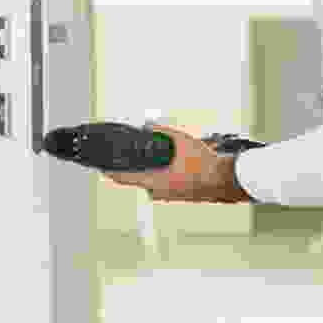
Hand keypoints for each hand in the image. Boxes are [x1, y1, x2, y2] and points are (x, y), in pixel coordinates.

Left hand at [103, 124, 231, 202]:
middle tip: (135, 151)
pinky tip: (173, 162)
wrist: (222, 180)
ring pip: (152, 179)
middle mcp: (157, 191)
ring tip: (161, 154)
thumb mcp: (179, 140)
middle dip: (134, 163)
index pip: (122, 177)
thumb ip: (161, 133)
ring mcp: (167, 194)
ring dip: (151, 167)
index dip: (109, 171)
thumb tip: (148, 127)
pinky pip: (163, 182)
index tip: (101, 166)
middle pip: (137, 177)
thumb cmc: (201, 163)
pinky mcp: (177, 194)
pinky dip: (163, 172)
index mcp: (153, 181)